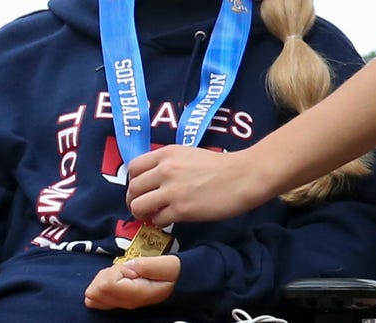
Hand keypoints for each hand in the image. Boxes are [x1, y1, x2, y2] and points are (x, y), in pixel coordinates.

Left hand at [83, 256, 180, 309]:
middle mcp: (126, 303)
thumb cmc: (172, 272)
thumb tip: (126, 266)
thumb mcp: (164, 264)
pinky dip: (101, 285)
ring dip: (104, 278)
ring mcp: (122, 304)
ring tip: (124, 273)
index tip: (129, 266)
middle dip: (105, 274)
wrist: (179, 282)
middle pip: (96, 291)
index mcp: (135, 294)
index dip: (113, 270)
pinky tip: (113, 279)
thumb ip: (144, 265)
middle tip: (126, 269)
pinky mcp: (120, 302)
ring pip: (94, 294)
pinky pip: (98, 298)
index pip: (107, 285)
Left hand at [126, 145, 268, 225]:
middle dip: (134, 199)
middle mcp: (164, 170)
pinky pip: (157, 219)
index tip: (142, 188)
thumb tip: (153, 178)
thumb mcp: (189, 154)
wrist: (243, 176)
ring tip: (153, 215)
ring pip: (137, 206)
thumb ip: (169, 163)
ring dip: (142, 213)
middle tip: (145, 206)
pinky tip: (169, 219)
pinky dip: (159, 222)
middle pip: (132, 188)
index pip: (133, 167)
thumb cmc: (221, 165)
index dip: (134, 181)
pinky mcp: (181, 210)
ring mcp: (171, 190)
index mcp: (166, 153)